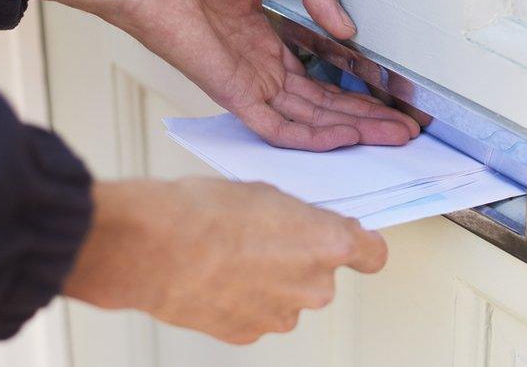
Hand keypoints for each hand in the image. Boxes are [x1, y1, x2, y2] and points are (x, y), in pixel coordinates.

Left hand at [24, 0, 419, 150]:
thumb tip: (345, 29)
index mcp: (268, 44)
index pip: (321, 81)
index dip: (358, 94)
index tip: (392, 101)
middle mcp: (262, 71)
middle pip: (323, 107)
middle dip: (366, 120)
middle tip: (403, 131)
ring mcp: (249, 87)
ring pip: (309, 122)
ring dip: (351, 131)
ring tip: (390, 137)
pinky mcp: (234, 96)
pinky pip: (277, 127)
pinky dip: (312, 137)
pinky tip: (345, 138)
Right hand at [62, 178, 387, 343]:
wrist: (153, 247)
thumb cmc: (203, 212)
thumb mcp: (264, 192)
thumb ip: (298, 217)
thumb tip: (300, 226)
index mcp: (327, 244)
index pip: (372, 255)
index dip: (361, 247)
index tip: (354, 244)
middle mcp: (313, 286)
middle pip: (322, 276)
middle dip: (299, 260)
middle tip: (263, 238)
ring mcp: (281, 315)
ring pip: (286, 298)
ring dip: (268, 281)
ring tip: (230, 256)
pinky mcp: (248, 333)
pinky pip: (255, 314)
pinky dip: (242, 300)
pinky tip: (217, 277)